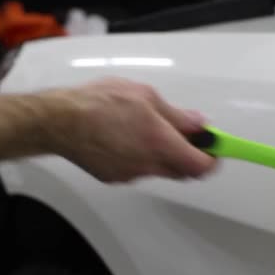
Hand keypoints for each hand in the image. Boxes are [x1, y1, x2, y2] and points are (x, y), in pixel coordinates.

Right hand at [48, 77, 216, 182]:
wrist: (59, 122)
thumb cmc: (98, 103)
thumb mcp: (144, 96)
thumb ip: (176, 115)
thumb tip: (199, 124)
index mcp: (161, 144)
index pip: (202, 166)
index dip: (214, 157)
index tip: (215, 146)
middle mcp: (148, 165)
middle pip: (183, 171)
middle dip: (189, 154)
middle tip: (182, 132)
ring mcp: (130, 175)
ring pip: (159, 169)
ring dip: (162, 153)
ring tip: (143, 127)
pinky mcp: (114, 178)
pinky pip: (137, 169)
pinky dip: (140, 157)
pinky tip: (123, 137)